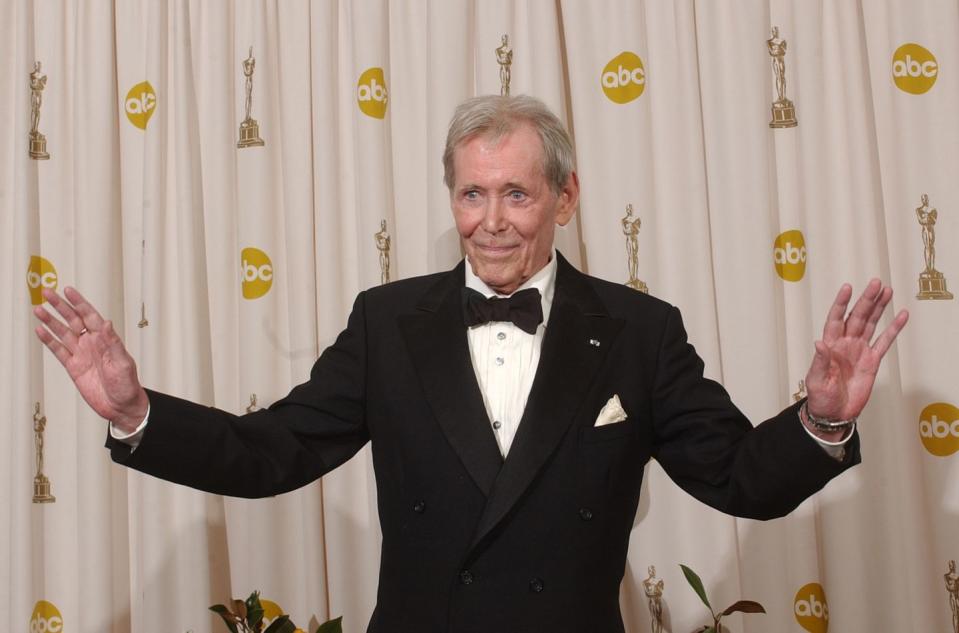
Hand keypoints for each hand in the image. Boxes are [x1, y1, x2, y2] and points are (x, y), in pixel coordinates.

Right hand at [33, 287, 148, 432]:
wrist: (121, 406)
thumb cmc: (128, 384)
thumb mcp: (123, 363)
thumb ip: (113, 343)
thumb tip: (106, 323)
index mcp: (105, 339)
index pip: (90, 316)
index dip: (79, 303)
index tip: (68, 290)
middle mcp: (92, 343)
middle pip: (73, 320)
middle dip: (60, 306)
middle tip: (47, 293)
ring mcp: (81, 354)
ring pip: (63, 333)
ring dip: (51, 321)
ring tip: (38, 309)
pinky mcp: (73, 367)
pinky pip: (59, 350)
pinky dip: (49, 341)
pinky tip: (40, 330)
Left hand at [804, 279, 908, 425]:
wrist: (834, 414)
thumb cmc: (820, 398)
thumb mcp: (816, 380)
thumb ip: (820, 361)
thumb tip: (819, 342)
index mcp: (830, 345)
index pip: (836, 319)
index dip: (841, 304)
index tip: (848, 287)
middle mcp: (845, 343)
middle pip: (857, 316)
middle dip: (866, 300)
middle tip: (876, 283)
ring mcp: (859, 350)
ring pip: (871, 324)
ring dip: (878, 308)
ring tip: (887, 291)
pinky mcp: (872, 361)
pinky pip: (884, 342)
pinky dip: (893, 329)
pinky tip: (901, 315)